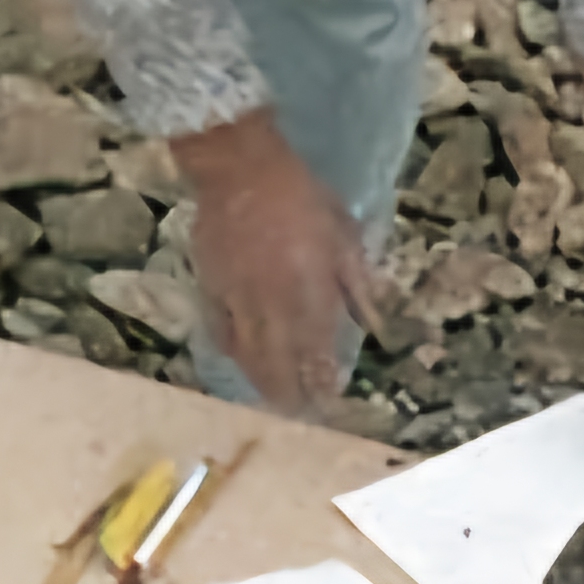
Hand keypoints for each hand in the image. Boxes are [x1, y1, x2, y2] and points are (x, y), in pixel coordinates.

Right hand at [184, 131, 374, 419]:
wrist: (239, 169)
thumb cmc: (301, 196)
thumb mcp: (344, 234)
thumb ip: (357, 282)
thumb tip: (373, 324)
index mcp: (309, 289)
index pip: (316, 348)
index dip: (322, 379)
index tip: (329, 400)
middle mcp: (272, 302)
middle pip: (279, 360)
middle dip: (290, 391)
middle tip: (300, 414)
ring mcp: (236, 296)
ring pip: (247, 351)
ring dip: (261, 379)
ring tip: (270, 399)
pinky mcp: (209, 284)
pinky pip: (220, 327)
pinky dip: (231, 349)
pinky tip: (237, 359)